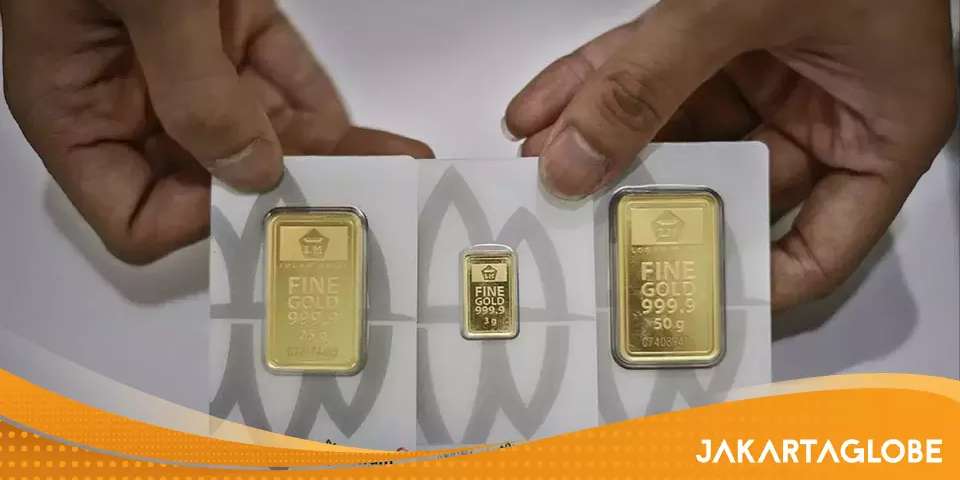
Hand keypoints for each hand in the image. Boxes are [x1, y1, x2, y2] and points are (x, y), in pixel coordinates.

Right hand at [1, 0, 431, 263]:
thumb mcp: (146, 5)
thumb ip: (194, 92)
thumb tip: (251, 169)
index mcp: (78, 108)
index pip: (137, 215)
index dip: (199, 222)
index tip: (261, 197)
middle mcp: (132, 98)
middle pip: (214, 178)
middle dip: (288, 186)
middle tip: (357, 195)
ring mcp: (182, 64)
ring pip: (260, 132)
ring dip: (325, 150)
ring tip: (390, 161)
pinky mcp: (224, 26)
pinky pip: (279, 79)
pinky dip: (320, 101)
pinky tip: (367, 128)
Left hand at [504, 0, 956, 309]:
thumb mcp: (741, 9)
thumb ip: (653, 83)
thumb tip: (573, 161)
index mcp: (878, 129)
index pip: (821, 247)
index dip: (750, 281)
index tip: (672, 292)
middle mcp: (824, 110)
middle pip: (724, 185)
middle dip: (640, 199)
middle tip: (576, 223)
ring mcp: (771, 71)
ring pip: (675, 127)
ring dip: (602, 141)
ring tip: (539, 163)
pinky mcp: (726, 34)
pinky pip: (654, 70)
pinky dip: (597, 83)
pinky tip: (543, 108)